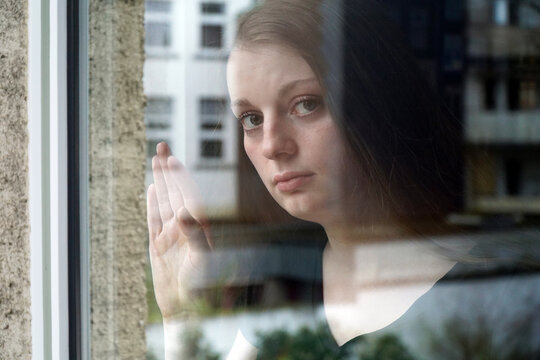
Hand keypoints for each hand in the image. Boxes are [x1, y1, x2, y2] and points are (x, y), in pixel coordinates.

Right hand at [147, 142, 211, 319]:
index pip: (188, 194)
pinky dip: (153, 203)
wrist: (187, 310)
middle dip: (168, 169)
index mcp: (198, 227)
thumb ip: (195, 236)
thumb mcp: (201, 261)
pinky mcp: (159, 246)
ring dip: (161, 181)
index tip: (173, 158)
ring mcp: (171, 235)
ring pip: (164, 201)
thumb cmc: (201, 289)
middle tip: (161, 145)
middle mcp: (185, 227)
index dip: (181, 175)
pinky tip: (153, 188)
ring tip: (156, 161)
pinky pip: (154, 219)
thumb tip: (185, 212)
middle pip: (175, 191)